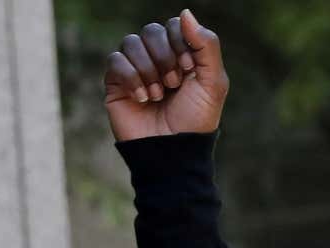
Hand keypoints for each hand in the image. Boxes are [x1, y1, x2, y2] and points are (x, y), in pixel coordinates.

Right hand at [103, 9, 228, 141]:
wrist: (173, 151)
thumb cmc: (196, 119)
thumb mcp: (213, 82)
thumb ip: (206, 45)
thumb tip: (185, 12)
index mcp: (183, 56)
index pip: (175, 26)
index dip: (181, 43)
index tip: (189, 69)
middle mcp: (159, 59)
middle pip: (151, 30)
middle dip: (164, 56)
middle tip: (174, 83)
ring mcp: (136, 70)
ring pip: (131, 42)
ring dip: (148, 69)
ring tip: (159, 95)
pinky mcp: (117, 83)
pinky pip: (115, 60)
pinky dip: (131, 77)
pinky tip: (143, 98)